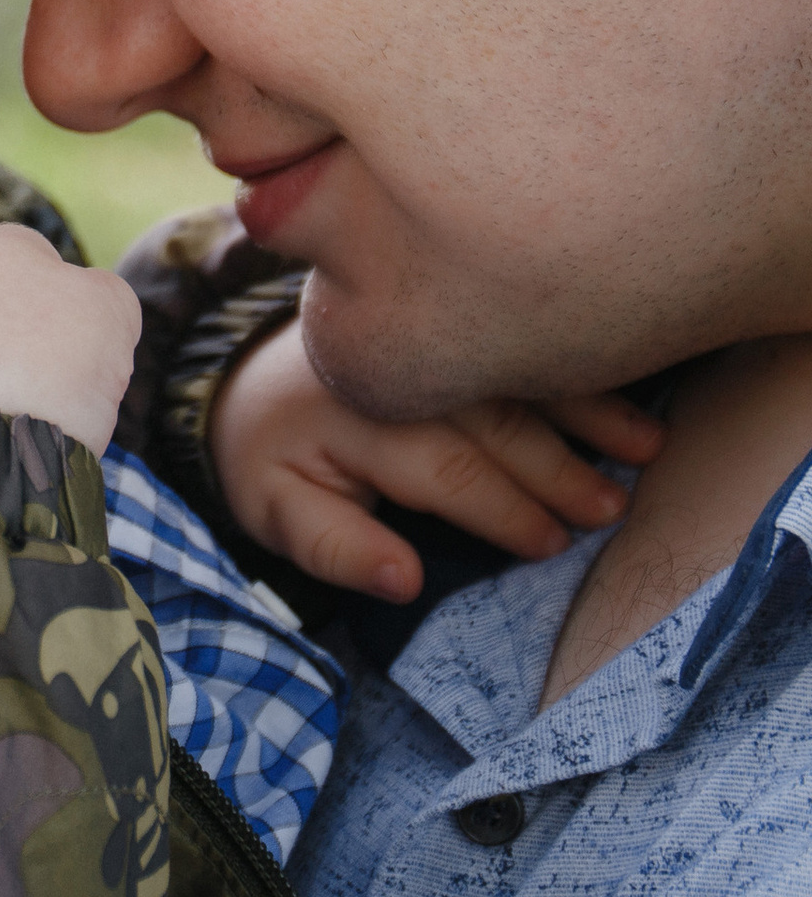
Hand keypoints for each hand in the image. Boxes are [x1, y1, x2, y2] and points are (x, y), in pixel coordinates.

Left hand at [209, 317, 663, 600]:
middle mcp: (390, 359)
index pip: (439, 464)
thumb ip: (334, 548)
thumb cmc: (276, 456)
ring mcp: (422, 326)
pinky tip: (629, 391)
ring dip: (586, 408)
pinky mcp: (447, 314)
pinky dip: (577, 370)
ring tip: (645, 448)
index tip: (551, 544)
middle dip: (555, 466)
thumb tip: (406, 581)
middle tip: (610, 509)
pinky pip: (521, 340)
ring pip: (515, 370)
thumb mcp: (273, 509)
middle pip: (489, 416)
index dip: (500, 507)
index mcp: (345, 408)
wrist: (251, 373)